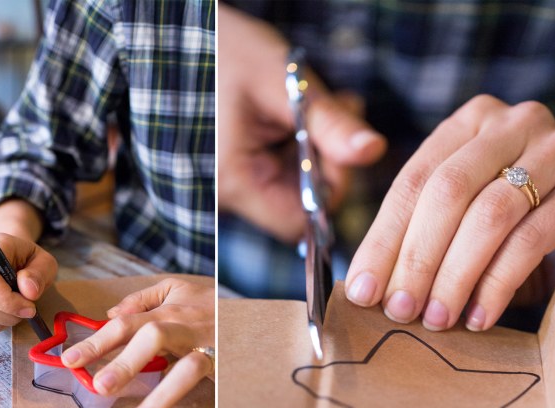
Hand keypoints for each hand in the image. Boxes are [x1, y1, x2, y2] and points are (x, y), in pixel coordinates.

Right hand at [0, 233, 57, 331]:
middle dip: (9, 313)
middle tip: (29, 309)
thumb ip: (39, 274)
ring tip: (18, 306)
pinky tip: (6, 309)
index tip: (29, 308)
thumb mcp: (45, 262)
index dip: (5, 299)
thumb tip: (29, 292)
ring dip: (4, 319)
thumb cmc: (29, 259)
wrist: (14, 257)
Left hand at [60, 278, 214, 407]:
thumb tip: (110, 315)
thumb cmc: (209, 303)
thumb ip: (142, 301)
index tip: (70, 361)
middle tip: (99, 386)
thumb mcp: (176, 289)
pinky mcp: (227, 366)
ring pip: (188, 367)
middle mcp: (186, 326)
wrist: (255, 311)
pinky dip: (197, 402)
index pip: (125, 324)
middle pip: (152, 338)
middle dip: (125, 362)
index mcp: (168, 310)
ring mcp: (209, 347)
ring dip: (164, 393)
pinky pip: (212, 386)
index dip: (97, 342)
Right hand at [217, 3, 385, 242]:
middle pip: (297, 203)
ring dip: (310, 149)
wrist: (180, 40)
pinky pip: (273, 173)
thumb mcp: (283, 84)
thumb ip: (330, 124)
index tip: (335, 138)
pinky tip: (291, 113)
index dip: (329, 186)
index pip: (301, 219)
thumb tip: (374, 151)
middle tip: (334, 107)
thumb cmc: (223, 53)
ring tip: (308, 103)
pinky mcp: (230, 172)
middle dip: (324, 159)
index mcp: (234, 182)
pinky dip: (292, 146)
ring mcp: (225, 186)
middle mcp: (225, 195)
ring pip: (289, 187)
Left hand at [345, 95, 554, 330]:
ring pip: (490, 215)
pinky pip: (534, 238)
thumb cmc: (500, 214)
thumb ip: (411, 233)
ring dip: (456, 276)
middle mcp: (511, 124)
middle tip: (399, 310)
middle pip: (448, 192)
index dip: (382, 241)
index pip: (412, 183)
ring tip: (436, 318)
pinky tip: (478, 316)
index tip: (363, 291)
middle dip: (417, 259)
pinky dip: (499, 283)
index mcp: (466, 123)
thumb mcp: (453, 208)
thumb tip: (365, 288)